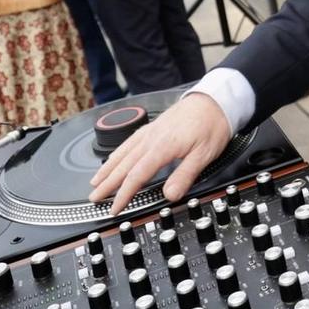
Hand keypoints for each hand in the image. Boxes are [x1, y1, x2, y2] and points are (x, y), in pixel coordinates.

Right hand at [88, 93, 231, 210]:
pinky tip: (113, 159)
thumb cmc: (212, 125)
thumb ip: (185, 175)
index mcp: (163, 146)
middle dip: (107, 183)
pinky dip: (117, 153)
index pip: (137, 175)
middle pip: (124, 165)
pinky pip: (128, 142)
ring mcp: (150, 131)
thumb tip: (169, 195)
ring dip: (107, 168)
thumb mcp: (204, 154)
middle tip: (94, 198)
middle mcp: (151, 138)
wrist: (215, 100)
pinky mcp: (152, 127)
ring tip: (95, 182)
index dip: (124, 194)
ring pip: (123, 152)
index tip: (114, 208)